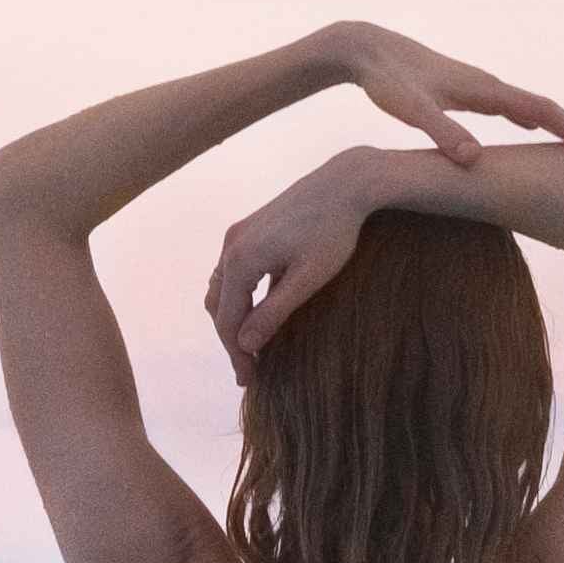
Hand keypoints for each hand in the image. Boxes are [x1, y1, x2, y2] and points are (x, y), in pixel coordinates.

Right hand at [206, 154, 381, 378]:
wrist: (345, 182)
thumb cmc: (334, 232)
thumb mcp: (307, 279)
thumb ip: (274, 312)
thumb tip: (245, 345)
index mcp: (241, 259)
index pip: (227, 320)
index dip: (236, 354)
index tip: (251, 380)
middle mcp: (231, 246)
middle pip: (218, 305)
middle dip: (231, 339)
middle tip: (250, 369)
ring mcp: (238, 234)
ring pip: (222, 287)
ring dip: (232, 317)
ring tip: (251, 344)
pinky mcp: (250, 228)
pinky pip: (232, 271)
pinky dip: (238, 296)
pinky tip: (257, 309)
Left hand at [321, 21, 563, 167]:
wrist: (366, 47)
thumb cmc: (386, 80)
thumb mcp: (411, 109)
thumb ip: (441, 131)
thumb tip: (473, 159)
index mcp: (483, 90)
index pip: (540, 111)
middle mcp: (487, 85)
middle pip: (543, 108)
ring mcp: (478, 86)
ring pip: (529, 107)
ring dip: (559, 124)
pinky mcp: (464, 91)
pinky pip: (510, 107)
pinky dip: (532, 119)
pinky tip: (532, 129)